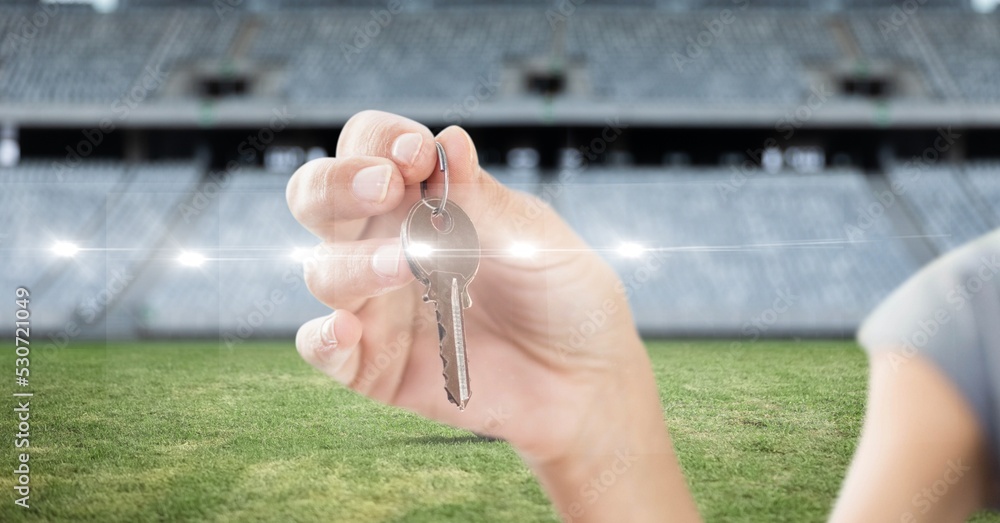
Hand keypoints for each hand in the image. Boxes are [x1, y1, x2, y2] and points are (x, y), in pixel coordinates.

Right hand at [286, 110, 698, 521]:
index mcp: (422, 198)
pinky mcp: (371, 365)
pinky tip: (345, 328)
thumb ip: (484, 200)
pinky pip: (321, 349)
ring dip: (356, 261)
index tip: (418, 153)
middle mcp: (383, 242)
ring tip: (408, 264)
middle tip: (386, 186)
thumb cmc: (564, 296)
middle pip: (318, 197)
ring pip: (323, 270)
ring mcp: (373, 304)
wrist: (586, 381)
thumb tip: (450, 139)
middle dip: (338, 183)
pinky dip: (321, 337)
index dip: (381, 140)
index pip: (371, 147)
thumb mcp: (535, 239)